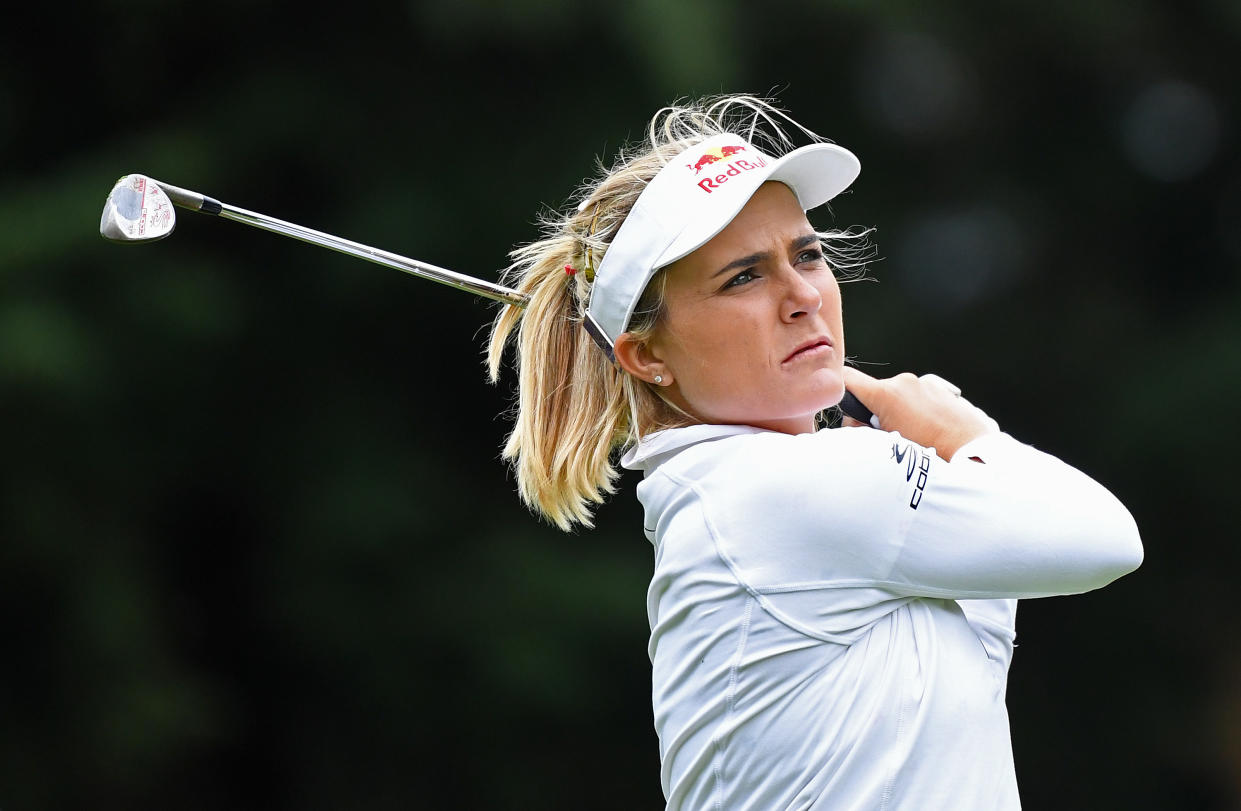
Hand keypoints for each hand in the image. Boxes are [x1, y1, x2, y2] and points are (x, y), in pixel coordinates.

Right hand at [840, 368, 999, 459]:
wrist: (975, 456)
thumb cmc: (932, 455)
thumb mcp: (886, 448)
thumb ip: (862, 433)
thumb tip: (853, 427)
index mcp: (886, 394)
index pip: (847, 378)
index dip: (838, 391)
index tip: (840, 406)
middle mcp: (905, 382)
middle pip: (873, 393)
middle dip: (872, 413)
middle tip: (884, 439)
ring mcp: (925, 384)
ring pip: (896, 396)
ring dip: (896, 413)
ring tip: (912, 439)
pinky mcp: (941, 390)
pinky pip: (917, 397)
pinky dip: (915, 411)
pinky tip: (927, 432)